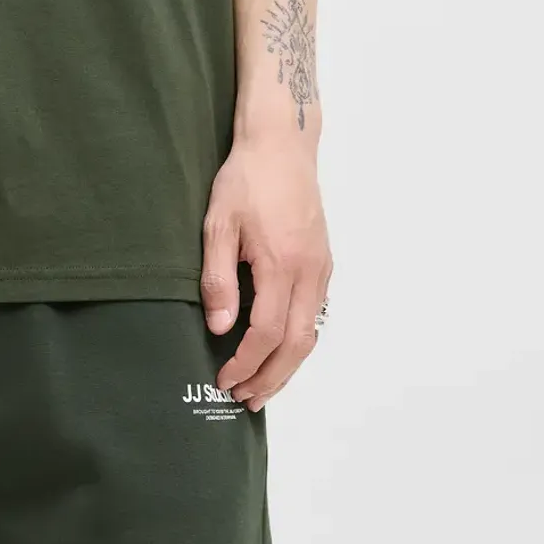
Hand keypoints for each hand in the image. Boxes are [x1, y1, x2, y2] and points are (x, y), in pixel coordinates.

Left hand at [200, 134, 331, 412]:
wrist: (283, 144)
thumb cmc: (245, 179)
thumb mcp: (218, 223)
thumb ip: (218, 278)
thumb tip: (219, 328)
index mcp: (281, 264)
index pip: (266, 332)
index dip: (245, 363)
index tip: (223, 379)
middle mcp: (310, 272)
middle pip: (297, 343)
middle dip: (272, 378)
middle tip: (246, 399)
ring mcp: (322, 267)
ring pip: (312, 332)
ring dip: (289, 365)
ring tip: (263, 386)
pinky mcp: (324, 261)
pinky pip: (316, 313)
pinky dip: (300, 341)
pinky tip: (281, 349)